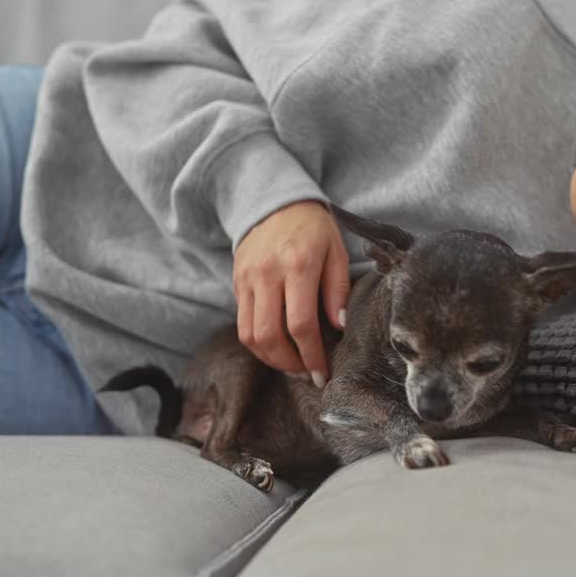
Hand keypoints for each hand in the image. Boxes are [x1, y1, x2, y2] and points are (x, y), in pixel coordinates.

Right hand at [232, 200, 349, 386]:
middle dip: (290, 364)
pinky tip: (277, 348)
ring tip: (292, 365)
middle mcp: (267, 274)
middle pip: (270, 336)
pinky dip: (259, 343)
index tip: (322, 373)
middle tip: (307, 374)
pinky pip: (243, 324)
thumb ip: (338, 289)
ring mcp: (247, 279)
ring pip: (250, 335)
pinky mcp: (236, 283)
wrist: (275, 202)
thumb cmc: (314, 229)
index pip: (301, 324)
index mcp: (298, 265)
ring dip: (271, 359)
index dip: (312, 356)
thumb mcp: (337, 251)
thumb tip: (339, 327)